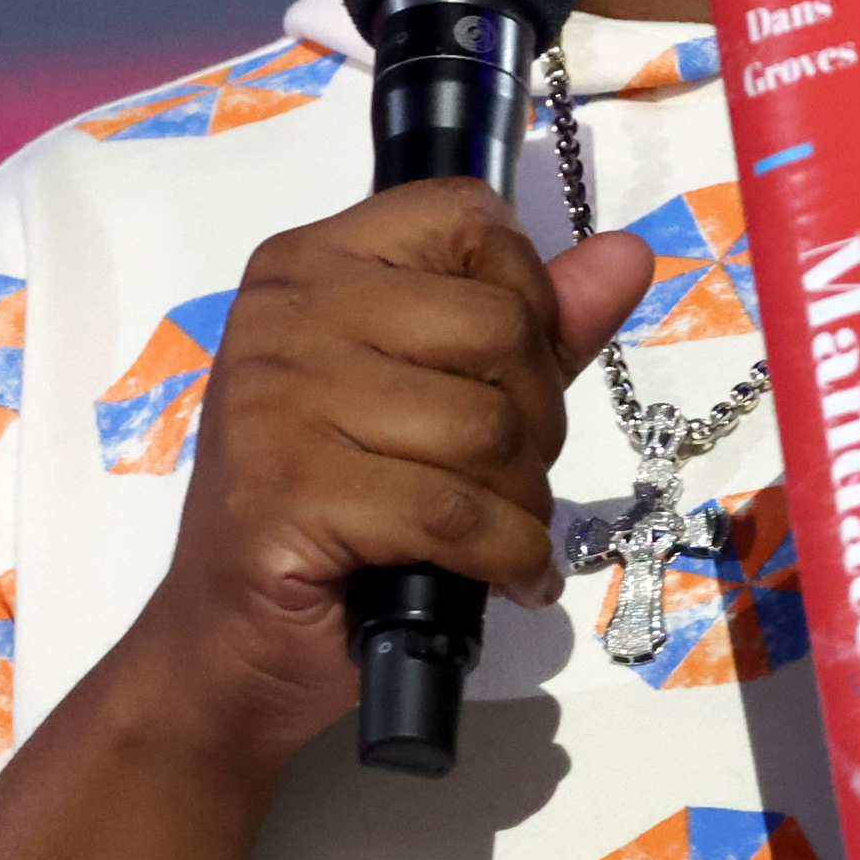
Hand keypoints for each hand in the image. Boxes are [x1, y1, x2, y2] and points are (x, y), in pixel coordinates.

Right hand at [112, 180, 649, 777]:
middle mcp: (285, 315)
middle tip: (510, 474)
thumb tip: (628, 256)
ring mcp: (276, 402)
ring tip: (501, 532)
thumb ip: (530, 325)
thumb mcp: (434, 397)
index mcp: (312, 264)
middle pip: (497, 326)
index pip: (467, 217)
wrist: (232, 641)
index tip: (517, 369)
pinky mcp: (288, 494)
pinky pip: (456, 513)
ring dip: (524, 502)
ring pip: (486, 428)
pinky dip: (509, 558)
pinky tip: (508, 578)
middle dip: (537, 419)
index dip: (527, 293)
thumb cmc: (333, 513)